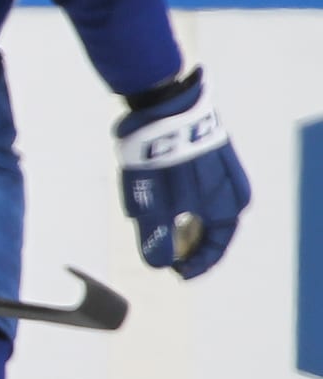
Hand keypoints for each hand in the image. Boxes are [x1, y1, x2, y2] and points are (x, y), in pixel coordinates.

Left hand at [114, 69, 249, 278]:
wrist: (162, 106)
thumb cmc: (162, 159)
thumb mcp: (154, 203)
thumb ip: (156, 236)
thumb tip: (157, 264)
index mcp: (228, 207)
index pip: (215, 248)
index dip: (194, 265)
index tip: (174, 272)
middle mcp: (232, 191)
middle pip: (207, 228)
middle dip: (181, 239)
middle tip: (155, 240)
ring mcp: (221, 170)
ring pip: (197, 206)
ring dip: (174, 215)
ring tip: (146, 208)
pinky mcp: (205, 153)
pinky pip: (192, 185)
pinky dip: (174, 195)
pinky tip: (150, 188)